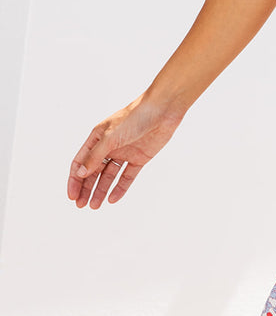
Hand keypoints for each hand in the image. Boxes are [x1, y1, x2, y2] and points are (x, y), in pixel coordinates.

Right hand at [67, 95, 183, 208]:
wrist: (163, 110)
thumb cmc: (135, 117)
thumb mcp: (110, 137)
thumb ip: (95, 156)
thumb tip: (80, 173)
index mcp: (97, 138)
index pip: (81, 161)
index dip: (75, 179)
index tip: (72, 196)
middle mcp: (109, 146)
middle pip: (93, 171)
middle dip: (86, 188)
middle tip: (81, 205)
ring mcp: (124, 152)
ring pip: (109, 176)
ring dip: (101, 190)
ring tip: (95, 206)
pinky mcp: (139, 158)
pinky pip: (127, 176)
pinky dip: (120, 187)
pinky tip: (112, 199)